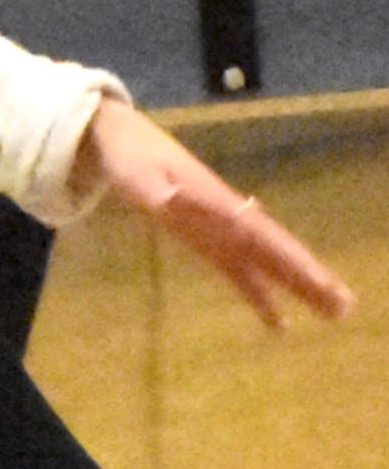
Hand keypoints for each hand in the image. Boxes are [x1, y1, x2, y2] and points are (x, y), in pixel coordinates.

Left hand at [78, 102, 349, 326]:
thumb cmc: (130, 158)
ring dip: (300, 288)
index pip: (263, 237)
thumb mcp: (139, 175)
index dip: (290, 261)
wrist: (124, 143)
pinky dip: (261, 297)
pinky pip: (242, 273)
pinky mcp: (211, 242)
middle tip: (345, 307)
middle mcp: (231, 219)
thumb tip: (178, 202)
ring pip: (268, 264)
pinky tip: (280, 325)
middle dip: (310, 279)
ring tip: (336, 313)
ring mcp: (223, 232)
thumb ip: (158, 191)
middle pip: (277, 253)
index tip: (319, 282)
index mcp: (218, 204)